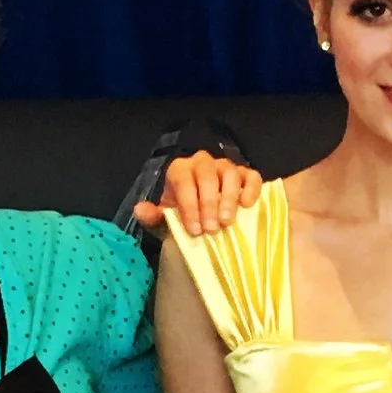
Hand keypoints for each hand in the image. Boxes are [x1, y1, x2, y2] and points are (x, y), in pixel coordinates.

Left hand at [135, 151, 263, 238]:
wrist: (205, 220)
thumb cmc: (185, 218)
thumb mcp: (166, 222)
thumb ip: (153, 217)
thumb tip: (140, 210)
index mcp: (180, 170)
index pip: (183, 181)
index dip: (189, 205)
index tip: (194, 229)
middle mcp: (202, 163)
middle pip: (206, 175)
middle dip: (208, 203)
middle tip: (211, 229)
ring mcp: (226, 167)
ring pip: (229, 173)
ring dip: (229, 198)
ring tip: (227, 221)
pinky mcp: (246, 175)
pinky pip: (251, 176)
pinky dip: (251, 188)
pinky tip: (247, 205)